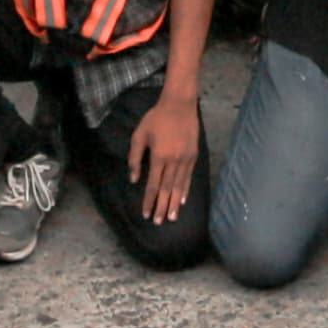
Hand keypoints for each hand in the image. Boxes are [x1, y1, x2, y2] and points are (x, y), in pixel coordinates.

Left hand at [126, 89, 201, 223]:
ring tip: (172, 218)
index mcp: (158, 157)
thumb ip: (135, 158)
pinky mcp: (193, 156)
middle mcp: (173, 161)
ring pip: (178, 186)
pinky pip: (188, 178)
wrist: (179, 105)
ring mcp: (185, 159)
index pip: (152, 185)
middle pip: (166, 190)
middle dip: (161, 207)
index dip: (148, 200)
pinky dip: (185, 190)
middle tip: (158, 222)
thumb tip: (134, 179)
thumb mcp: (140, 135)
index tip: (145, 213)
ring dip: (174, 204)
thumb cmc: (156, 118)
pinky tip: (182, 200)